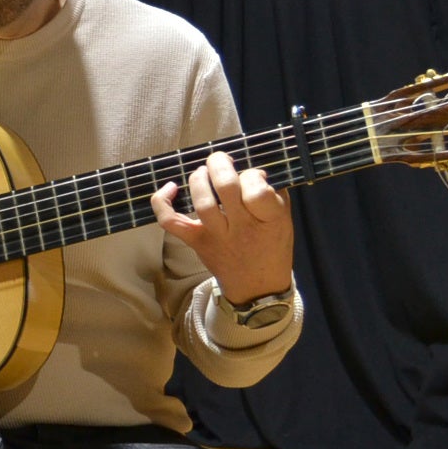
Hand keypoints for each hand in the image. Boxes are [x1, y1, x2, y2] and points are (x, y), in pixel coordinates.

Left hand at [150, 150, 294, 304]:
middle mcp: (241, 227)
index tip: (253, 176)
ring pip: (202, 201)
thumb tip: (253, 168)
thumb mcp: (284, 218)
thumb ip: (272, 191)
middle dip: (219, 164)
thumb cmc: (272, 246)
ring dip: (199, 178)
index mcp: (269, 219)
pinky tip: (170, 187)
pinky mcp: (195, 242)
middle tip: (221, 160)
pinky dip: (163, 203)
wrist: (256, 287)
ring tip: (204, 172)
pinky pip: (171, 222)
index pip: (257, 189)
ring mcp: (216, 236)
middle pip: (225, 187)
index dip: (252, 175)